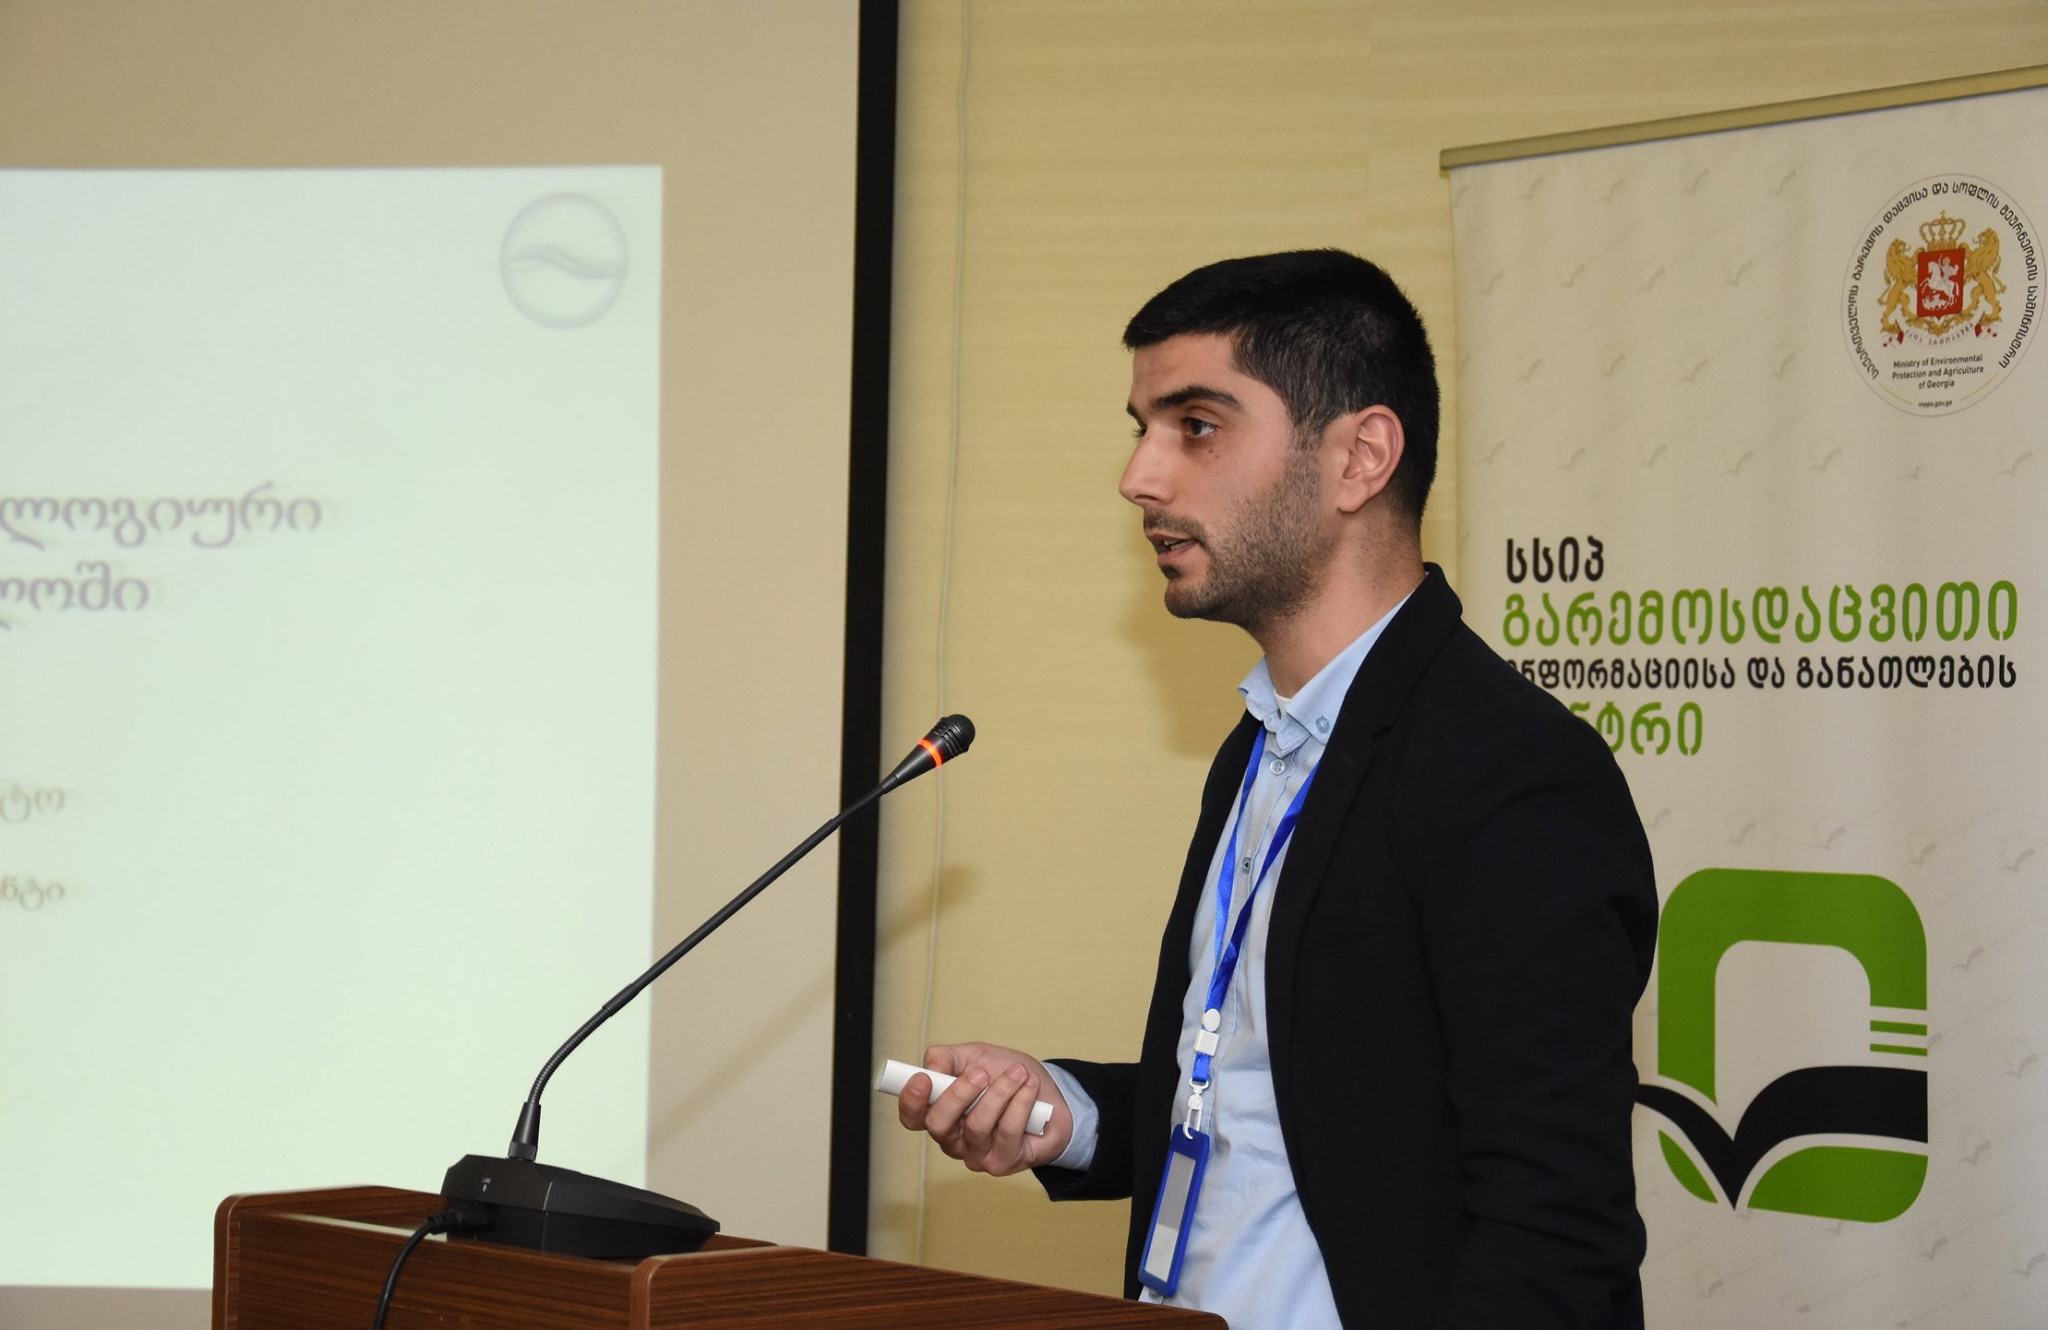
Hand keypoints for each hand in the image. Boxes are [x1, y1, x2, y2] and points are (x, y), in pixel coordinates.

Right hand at [895, 1042, 1072, 1175]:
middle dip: (959, 1094)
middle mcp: (953, 1138)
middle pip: (939, 1125)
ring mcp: (976, 1154)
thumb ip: (948, 1057)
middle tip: (982, 1073)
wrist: (1053, 1097)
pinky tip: (1029, 1088)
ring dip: (1000, 1093)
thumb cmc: (1008, 1077)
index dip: (911, 1100)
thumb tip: (930, 1065)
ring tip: (1018, 1073)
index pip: (912, 1116)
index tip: (922, 1079)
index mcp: (940, 1112)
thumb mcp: (977, 1056)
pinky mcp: (1002, 1162)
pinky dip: (1020, 1103)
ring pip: (976, 1126)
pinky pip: (1007, 1133)